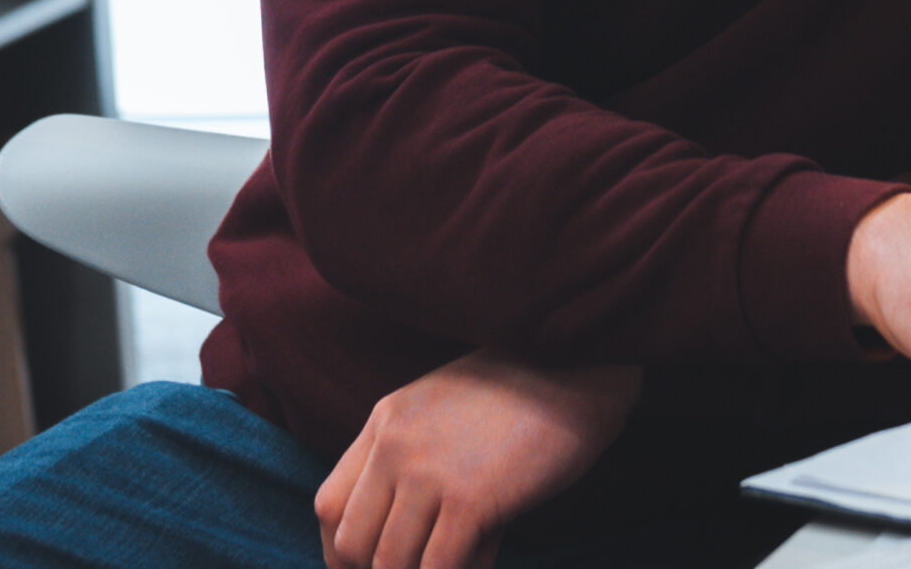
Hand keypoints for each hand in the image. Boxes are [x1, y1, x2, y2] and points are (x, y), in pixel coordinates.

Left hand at [315, 351, 640, 568]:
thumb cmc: (526, 392)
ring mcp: (430, 471)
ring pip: (390, 563)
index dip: (343, 551)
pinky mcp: (472, 498)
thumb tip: (402, 531)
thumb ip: (413, 455)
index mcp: (386, 420)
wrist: (582, 362)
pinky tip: (487, 558)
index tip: (372, 566)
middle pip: (351, 542)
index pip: (328, 505)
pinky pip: (440, 567)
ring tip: (464, 558)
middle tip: (423, 566)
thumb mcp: (446, 408)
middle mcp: (395, 445)